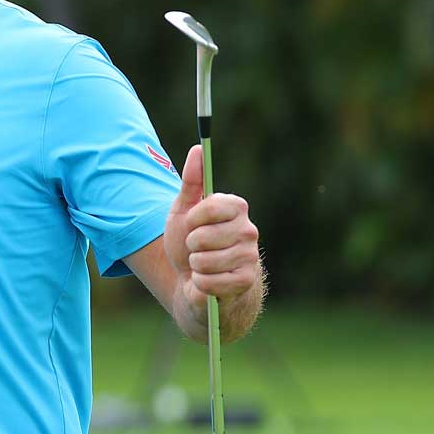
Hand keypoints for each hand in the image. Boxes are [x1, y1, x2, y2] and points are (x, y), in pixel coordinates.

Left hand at [165, 144, 260, 302]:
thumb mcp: (183, 209)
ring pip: (204, 261)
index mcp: (236, 207)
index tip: (192, 223)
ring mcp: (250, 256)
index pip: (210, 207)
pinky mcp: (246, 281)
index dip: (193, 219)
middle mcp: (249, 230)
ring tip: (202, 265)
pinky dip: (201, 283)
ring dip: (195, 265)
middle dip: (191, 245)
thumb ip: (191, 180)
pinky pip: (210, 282)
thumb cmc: (189, 241)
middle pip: (202, 237)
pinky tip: (208, 281)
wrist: (195, 279)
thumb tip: (198, 149)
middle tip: (197, 247)